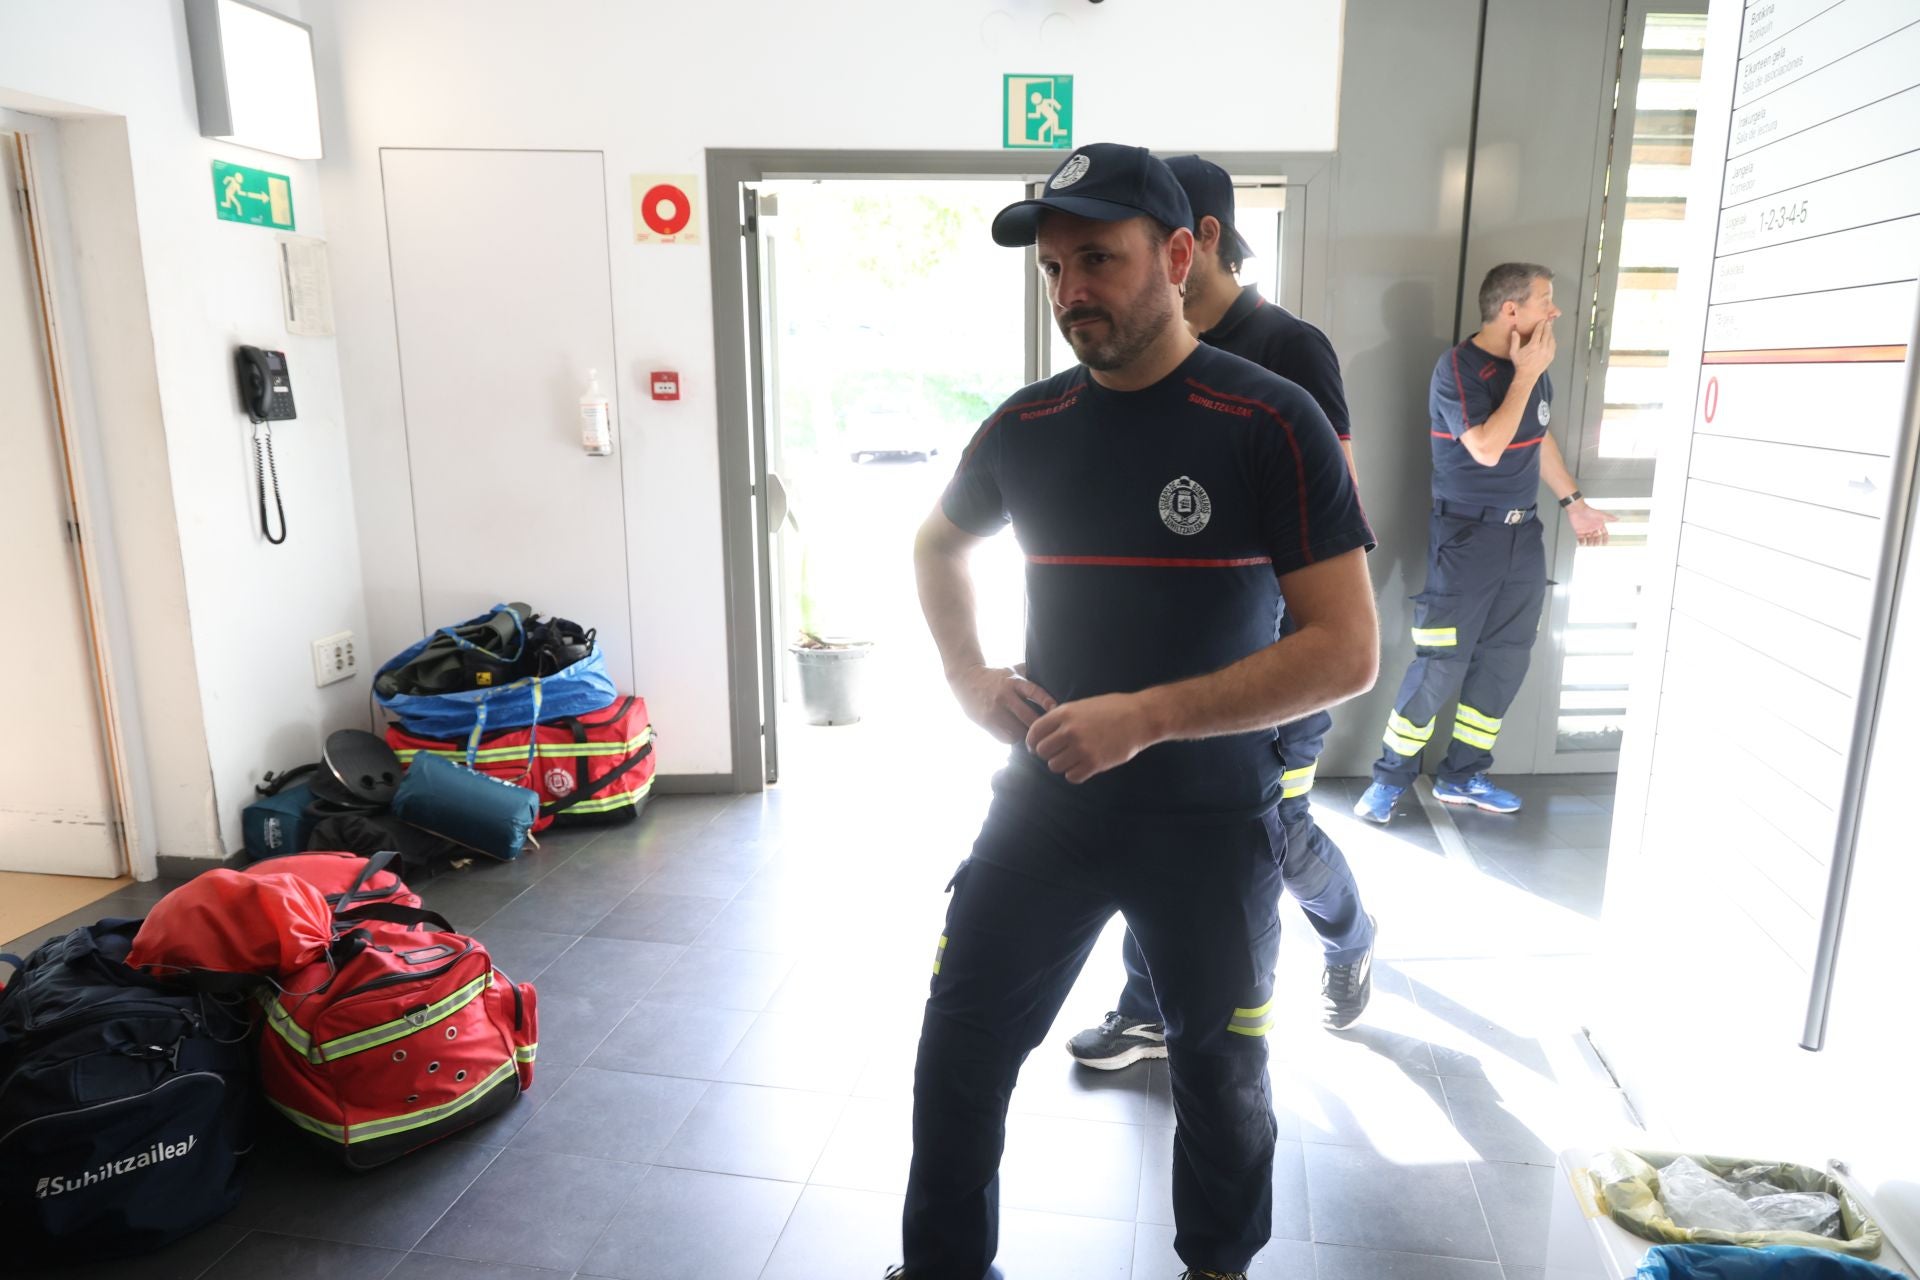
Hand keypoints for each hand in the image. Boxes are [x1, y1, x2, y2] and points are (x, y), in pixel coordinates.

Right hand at [949, 665, 1057, 743]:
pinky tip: (1014, 734)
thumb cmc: (995, 676)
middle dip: (1039, 727)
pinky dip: (1012, 738)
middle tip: (1047, 732)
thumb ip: (1030, 673)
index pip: (1035, 692)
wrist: (965, 679)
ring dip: (1025, 734)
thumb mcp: (1012, 670)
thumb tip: (1055, 675)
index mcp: (1014, 681)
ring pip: (1018, 731)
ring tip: (1030, 734)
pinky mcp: (986, 721)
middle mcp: (1005, 695)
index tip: (1057, 710)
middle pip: (1028, 717)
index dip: (1047, 702)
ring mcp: (994, 710)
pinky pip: (1005, 737)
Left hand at [1025, 693, 1154, 783]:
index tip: (1036, 747)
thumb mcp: (1082, 706)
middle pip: (1042, 751)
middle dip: (1048, 754)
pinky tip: (1082, 767)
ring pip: (1055, 766)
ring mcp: (1082, 748)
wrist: (1140, 717)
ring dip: (1061, 765)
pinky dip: (1074, 774)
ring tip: (1073, 759)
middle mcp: (1070, 731)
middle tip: (1059, 753)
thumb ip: (1063, 718)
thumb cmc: (1112, 709)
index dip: (1033, 742)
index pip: (1035, 732)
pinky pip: (1072, 777)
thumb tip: (1043, 733)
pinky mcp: (1094, 763)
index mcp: (1065, 713)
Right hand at [1510, 318, 1556, 380]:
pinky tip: (1551, 337)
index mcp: (1533, 346)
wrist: (1527, 375)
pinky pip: (1554, 345)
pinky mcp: (1551, 356)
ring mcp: (1548, 352)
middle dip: (1548, 326)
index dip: (1541, 325)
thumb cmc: (1520, 364)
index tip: (1542, 320)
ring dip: (1551, 332)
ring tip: (1549, 328)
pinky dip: (1553, 340)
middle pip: (1547, 333)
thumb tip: (1514, 331)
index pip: (1539, 332)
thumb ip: (1514, 341)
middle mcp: (1542, 348)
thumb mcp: (1514, 352)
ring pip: (1551, 339)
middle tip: (1548, 321)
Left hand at [1567, 500, 1616, 546]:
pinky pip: (1580, 538)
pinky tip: (1582, 543)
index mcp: (1599, 525)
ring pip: (1589, 539)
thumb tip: (1617, 519)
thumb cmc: (1589, 511)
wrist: (1577, 509)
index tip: (1604, 543)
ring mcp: (1586, 530)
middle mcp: (1593, 528)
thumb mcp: (1600, 515)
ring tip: (1589, 544)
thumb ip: (1609, 517)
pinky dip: (1581, 542)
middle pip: (1596, 537)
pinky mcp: (1579, 531)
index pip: (1604, 533)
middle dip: (1596, 541)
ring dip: (1589, 542)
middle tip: (1596, 544)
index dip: (1605, 538)